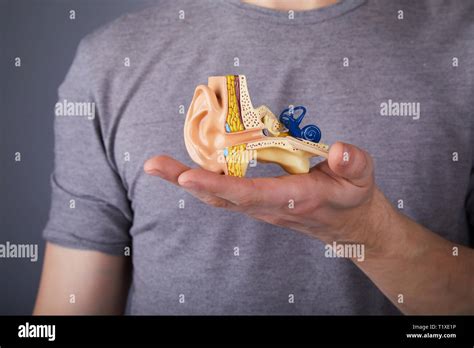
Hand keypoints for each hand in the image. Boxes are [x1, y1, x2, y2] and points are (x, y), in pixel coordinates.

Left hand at [144, 142, 393, 247]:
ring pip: (218, 197)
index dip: (218, 185)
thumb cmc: (353, 197)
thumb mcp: (362, 177)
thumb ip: (353, 163)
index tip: (188, 174)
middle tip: (153, 164)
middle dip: (185, 181)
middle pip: (221, 196)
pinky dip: (201, 182)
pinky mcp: (257, 203)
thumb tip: (338, 151)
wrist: (349, 225)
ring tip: (157, 165)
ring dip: (186, 181)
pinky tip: (184, 169)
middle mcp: (269, 206)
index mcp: (294, 198)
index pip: (250, 194)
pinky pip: (224, 194)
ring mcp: (260, 207)